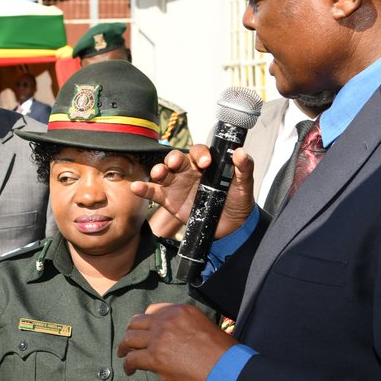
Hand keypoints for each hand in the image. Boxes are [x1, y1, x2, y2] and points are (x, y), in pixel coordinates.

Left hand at [117, 303, 234, 380]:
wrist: (227, 368)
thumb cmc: (223, 352)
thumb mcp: (203, 326)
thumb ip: (183, 327)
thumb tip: (170, 341)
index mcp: (180, 310)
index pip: (153, 310)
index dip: (145, 322)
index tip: (144, 330)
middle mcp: (166, 319)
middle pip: (137, 322)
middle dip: (131, 332)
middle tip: (129, 342)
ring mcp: (159, 337)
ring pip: (130, 338)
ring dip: (125, 347)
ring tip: (123, 354)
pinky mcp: (155, 357)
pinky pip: (133, 359)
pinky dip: (128, 365)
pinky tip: (129, 370)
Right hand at [131, 145, 255, 239]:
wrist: (231, 228)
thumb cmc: (237, 203)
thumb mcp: (244, 185)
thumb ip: (244, 168)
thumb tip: (241, 153)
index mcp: (206, 165)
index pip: (198, 152)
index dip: (200, 154)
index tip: (206, 162)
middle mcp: (189, 172)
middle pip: (176, 158)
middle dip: (174, 158)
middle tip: (176, 163)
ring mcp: (177, 186)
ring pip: (163, 172)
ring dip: (159, 169)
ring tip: (160, 173)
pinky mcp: (169, 201)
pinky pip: (154, 193)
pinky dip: (144, 189)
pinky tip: (136, 187)